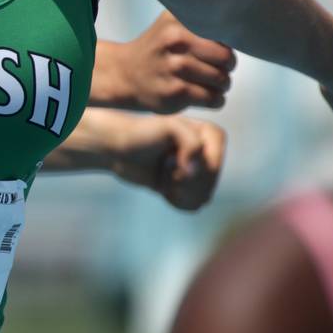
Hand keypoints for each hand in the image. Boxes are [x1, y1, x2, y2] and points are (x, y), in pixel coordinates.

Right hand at [93, 13, 235, 112]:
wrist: (124, 75)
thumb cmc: (157, 49)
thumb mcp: (170, 23)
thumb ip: (198, 19)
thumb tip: (237, 24)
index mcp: (176, 23)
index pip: (222, 34)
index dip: (225, 45)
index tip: (216, 51)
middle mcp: (173, 42)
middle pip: (226, 58)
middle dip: (228, 66)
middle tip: (221, 69)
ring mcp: (173, 69)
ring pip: (222, 79)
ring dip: (223, 84)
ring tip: (215, 84)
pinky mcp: (175, 93)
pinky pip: (213, 98)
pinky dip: (216, 100)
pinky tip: (208, 96)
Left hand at [110, 114, 226, 210]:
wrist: (118, 148)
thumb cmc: (141, 133)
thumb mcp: (168, 127)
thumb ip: (191, 142)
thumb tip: (194, 172)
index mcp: (211, 134)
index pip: (213, 167)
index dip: (189, 168)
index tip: (169, 156)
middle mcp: (210, 153)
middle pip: (209, 184)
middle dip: (182, 179)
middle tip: (163, 163)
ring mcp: (199, 171)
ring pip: (203, 197)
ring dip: (177, 190)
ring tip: (162, 173)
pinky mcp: (187, 187)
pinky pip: (193, 206)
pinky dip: (175, 200)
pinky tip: (162, 186)